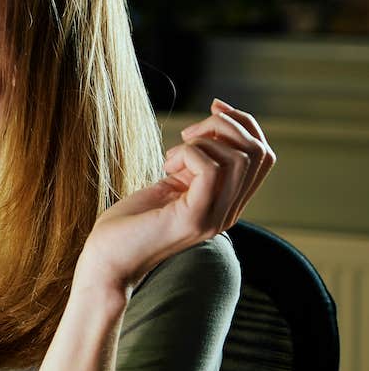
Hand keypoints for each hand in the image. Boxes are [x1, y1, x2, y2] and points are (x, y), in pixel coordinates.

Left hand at [74, 99, 275, 297]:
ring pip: (238, 158)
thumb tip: (216, 119)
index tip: (213, 108)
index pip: (263, 155)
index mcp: (228, 202)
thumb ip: (198, 162)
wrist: (107, 261)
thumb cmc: (131, 221)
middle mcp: (229, 212)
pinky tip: (166, 168)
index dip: (243, 123)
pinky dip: (188, 154)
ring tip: (171, 159)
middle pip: (258, 152)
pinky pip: (211, 169)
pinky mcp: (193, 219)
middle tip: (187, 135)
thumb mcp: (172, 182)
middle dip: (225, 126)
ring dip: (201, 142)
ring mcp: (214, 218)